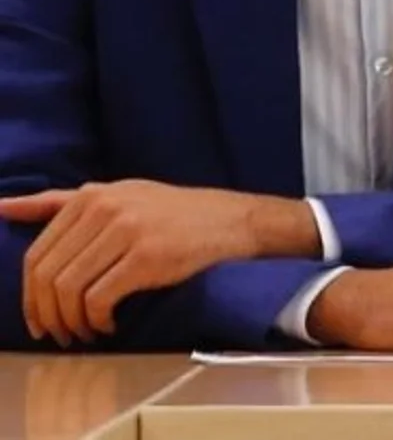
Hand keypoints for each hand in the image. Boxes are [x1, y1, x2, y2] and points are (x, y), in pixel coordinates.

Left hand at [0, 180, 318, 345]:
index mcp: (91, 195)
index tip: (41, 318)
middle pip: (48, 275)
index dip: (31, 295)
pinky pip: (99, 299)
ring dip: (72, 322)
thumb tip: (2, 208)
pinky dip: (97, 321)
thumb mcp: (118, 194)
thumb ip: (60, 201)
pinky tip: (110, 326)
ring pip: (69, 289)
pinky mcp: (148, 257)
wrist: (234, 221)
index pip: (37, 254)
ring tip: (85, 333)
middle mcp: (105, 208)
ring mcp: (127, 231)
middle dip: (47, 314)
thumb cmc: (174, 213)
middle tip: (61, 333)